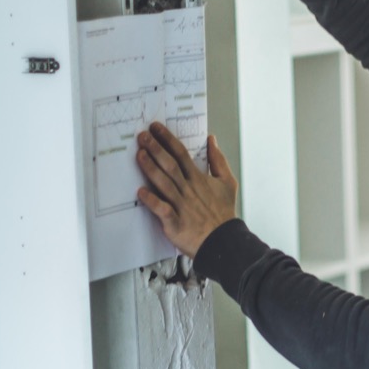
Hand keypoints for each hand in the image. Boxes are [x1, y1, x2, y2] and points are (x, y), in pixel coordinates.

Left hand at [136, 123, 237, 256]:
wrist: (224, 240)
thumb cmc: (224, 213)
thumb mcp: (228, 183)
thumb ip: (219, 160)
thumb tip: (212, 140)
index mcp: (198, 179)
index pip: (181, 154)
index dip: (168, 139)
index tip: (156, 128)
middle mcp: (188, 189)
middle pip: (170, 165)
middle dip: (156, 149)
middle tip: (142, 136)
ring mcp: (181, 205)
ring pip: (164, 183)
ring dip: (151, 169)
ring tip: (140, 155)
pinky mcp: (175, 222)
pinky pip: (162, 210)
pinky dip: (152, 201)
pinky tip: (141, 192)